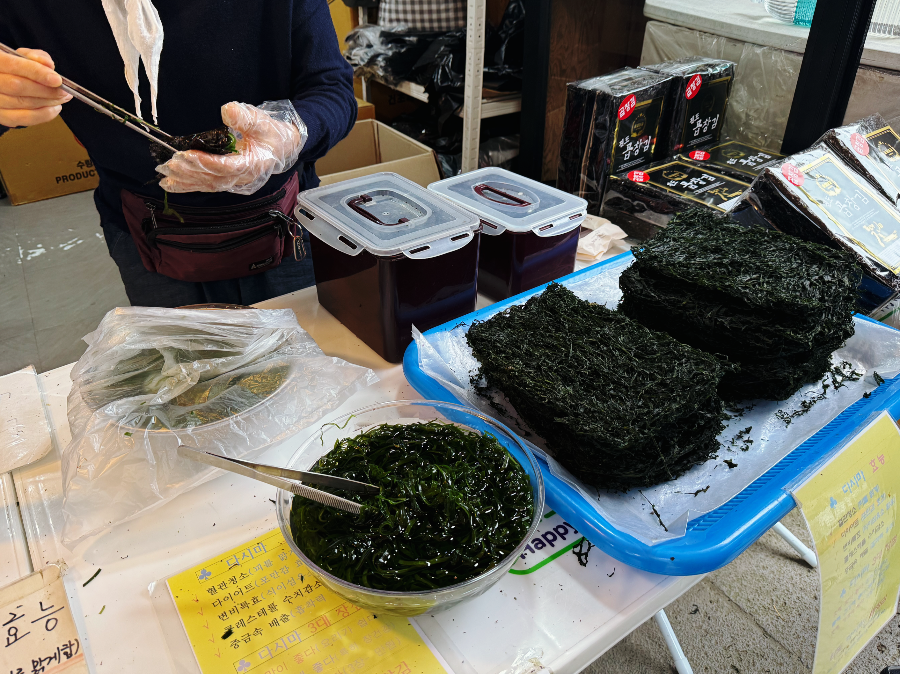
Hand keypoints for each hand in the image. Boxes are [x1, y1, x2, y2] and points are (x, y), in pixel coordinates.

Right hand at [0, 48, 71, 126]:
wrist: (2, 79)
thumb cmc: (13, 66)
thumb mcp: (22, 55)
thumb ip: (36, 57)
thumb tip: (49, 65)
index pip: (13, 65)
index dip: (37, 73)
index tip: (57, 80)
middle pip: (18, 87)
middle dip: (46, 90)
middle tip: (65, 91)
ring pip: (22, 104)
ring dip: (48, 102)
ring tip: (62, 98)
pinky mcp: (0, 115)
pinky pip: (22, 119)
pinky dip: (43, 115)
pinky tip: (54, 108)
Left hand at [157, 101, 306, 194]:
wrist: (282, 147)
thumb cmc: (272, 133)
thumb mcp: (262, 121)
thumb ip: (245, 117)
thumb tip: (227, 110)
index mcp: (253, 165)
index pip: (227, 167)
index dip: (206, 163)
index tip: (187, 155)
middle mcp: (243, 178)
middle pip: (213, 179)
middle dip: (190, 172)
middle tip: (169, 164)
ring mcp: (235, 181)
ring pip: (207, 185)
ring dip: (185, 181)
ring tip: (164, 175)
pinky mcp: (227, 180)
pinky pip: (206, 185)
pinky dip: (187, 186)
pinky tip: (170, 185)